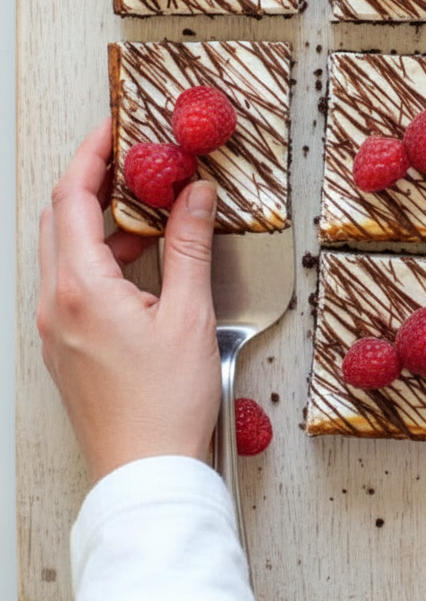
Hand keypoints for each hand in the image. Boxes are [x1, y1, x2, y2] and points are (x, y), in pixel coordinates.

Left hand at [37, 119, 220, 482]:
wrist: (146, 473)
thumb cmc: (165, 406)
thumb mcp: (189, 314)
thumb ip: (189, 245)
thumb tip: (194, 194)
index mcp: (80, 288)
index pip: (73, 197)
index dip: (92, 154)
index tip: (115, 128)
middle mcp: (56, 303)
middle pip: (59, 217)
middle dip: (92, 179)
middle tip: (131, 158)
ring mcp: (56, 327)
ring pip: (63, 249)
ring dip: (98, 219)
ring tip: (147, 208)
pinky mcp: (66, 345)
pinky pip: (71, 280)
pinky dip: (99, 255)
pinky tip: (139, 259)